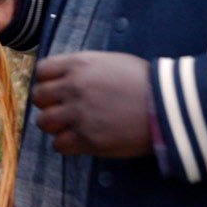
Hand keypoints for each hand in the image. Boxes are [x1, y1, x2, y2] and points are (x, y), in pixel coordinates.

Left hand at [29, 51, 151, 157]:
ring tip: (72, 126)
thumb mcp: (111, 62)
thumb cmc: (145, 82)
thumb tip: (66, 78)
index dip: (48, 81)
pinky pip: (59, 145)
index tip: (58, 89)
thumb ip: (84, 68)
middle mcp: (73, 87)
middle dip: (49, 104)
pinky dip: (67, 144)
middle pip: (38, 97)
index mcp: (79, 64)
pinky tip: (81, 140)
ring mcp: (78, 114)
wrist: (168, 106)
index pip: (42, 71)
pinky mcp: (87, 139)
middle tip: (64, 110)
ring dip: (56, 126)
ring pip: (44, 123)